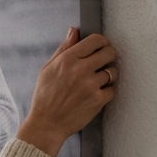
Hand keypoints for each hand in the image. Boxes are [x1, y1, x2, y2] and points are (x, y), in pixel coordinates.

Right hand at [18, 27, 116, 156]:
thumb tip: (74, 31)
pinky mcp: (98, 100)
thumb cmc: (45, 97)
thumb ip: (63, 49)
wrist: (46, 124)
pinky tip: (95, 94)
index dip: (101, 42)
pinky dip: (106, 92)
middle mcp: (80, 70)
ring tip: (96, 81)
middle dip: (108, 56)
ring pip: (112, 71)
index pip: (95, 40)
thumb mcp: (47, 69)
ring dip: (107, 75)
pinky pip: (112, 89)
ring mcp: (91, 85)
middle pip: (109, 53)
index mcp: (67, 59)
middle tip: (103, 63)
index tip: (101, 47)